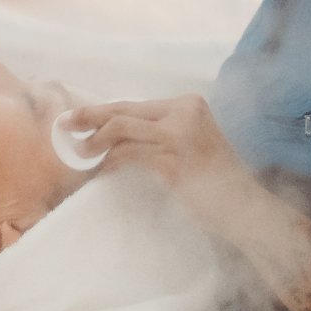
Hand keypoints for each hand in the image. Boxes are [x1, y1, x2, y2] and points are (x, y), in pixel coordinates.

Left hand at [69, 94, 260, 234]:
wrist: (244, 206)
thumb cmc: (216, 180)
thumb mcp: (190, 144)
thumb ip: (159, 134)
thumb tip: (114, 132)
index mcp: (190, 104)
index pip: (136, 105)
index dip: (103, 111)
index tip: (79, 118)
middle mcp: (184, 112)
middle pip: (125, 110)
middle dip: (90, 117)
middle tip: (65, 125)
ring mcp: (179, 134)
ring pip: (122, 129)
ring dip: (96, 142)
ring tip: (81, 153)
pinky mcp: (173, 159)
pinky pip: (129, 155)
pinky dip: (110, 162)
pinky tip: (102, 170)